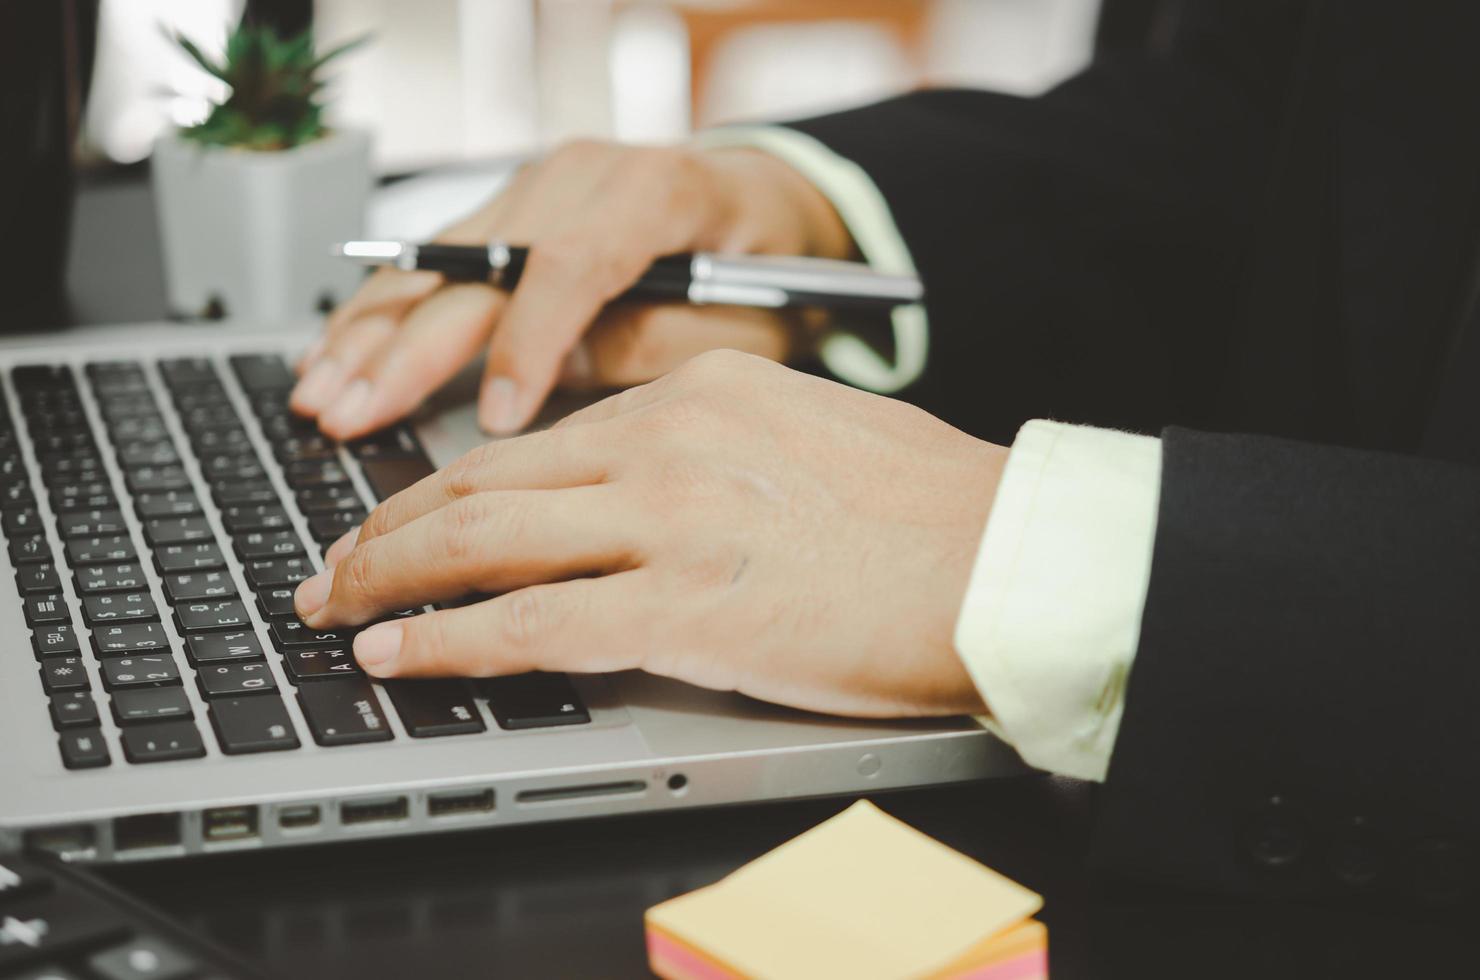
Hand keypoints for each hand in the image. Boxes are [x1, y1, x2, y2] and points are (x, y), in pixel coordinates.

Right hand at [290, 140, 854, 439]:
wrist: (763, 208)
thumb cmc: (765, 273)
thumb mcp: (746, 325)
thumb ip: (655, 348)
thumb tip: (554, 384)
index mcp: (658, 190)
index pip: (573, 263)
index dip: (528, 344)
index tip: (496, 417)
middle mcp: (586, 175)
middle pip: (483, 262)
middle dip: (410, 349)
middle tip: (353, 415)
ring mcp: (542, 184)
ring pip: (440, 258)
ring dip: (373, 332)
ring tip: (320, 394)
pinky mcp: (514, 205)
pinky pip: (436, 256)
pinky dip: (382, 308)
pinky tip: (335, 348)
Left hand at [293, 351, 1005, 717]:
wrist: (1010, 557)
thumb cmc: (931, 510)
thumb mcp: (806, 435)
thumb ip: (713, 451)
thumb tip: (641, 496)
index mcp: (699, 393)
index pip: (539, 442)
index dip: (452, 485)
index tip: (408, 515)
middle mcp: (670, 441)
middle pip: (485, 481)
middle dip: (389, 529)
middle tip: (333, 565)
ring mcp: (672, 522)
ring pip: (485, 542)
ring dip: (390, 579)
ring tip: (334, 610)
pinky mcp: (687, 609)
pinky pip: (530, 625)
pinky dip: (447, 641)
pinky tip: (396, 655)